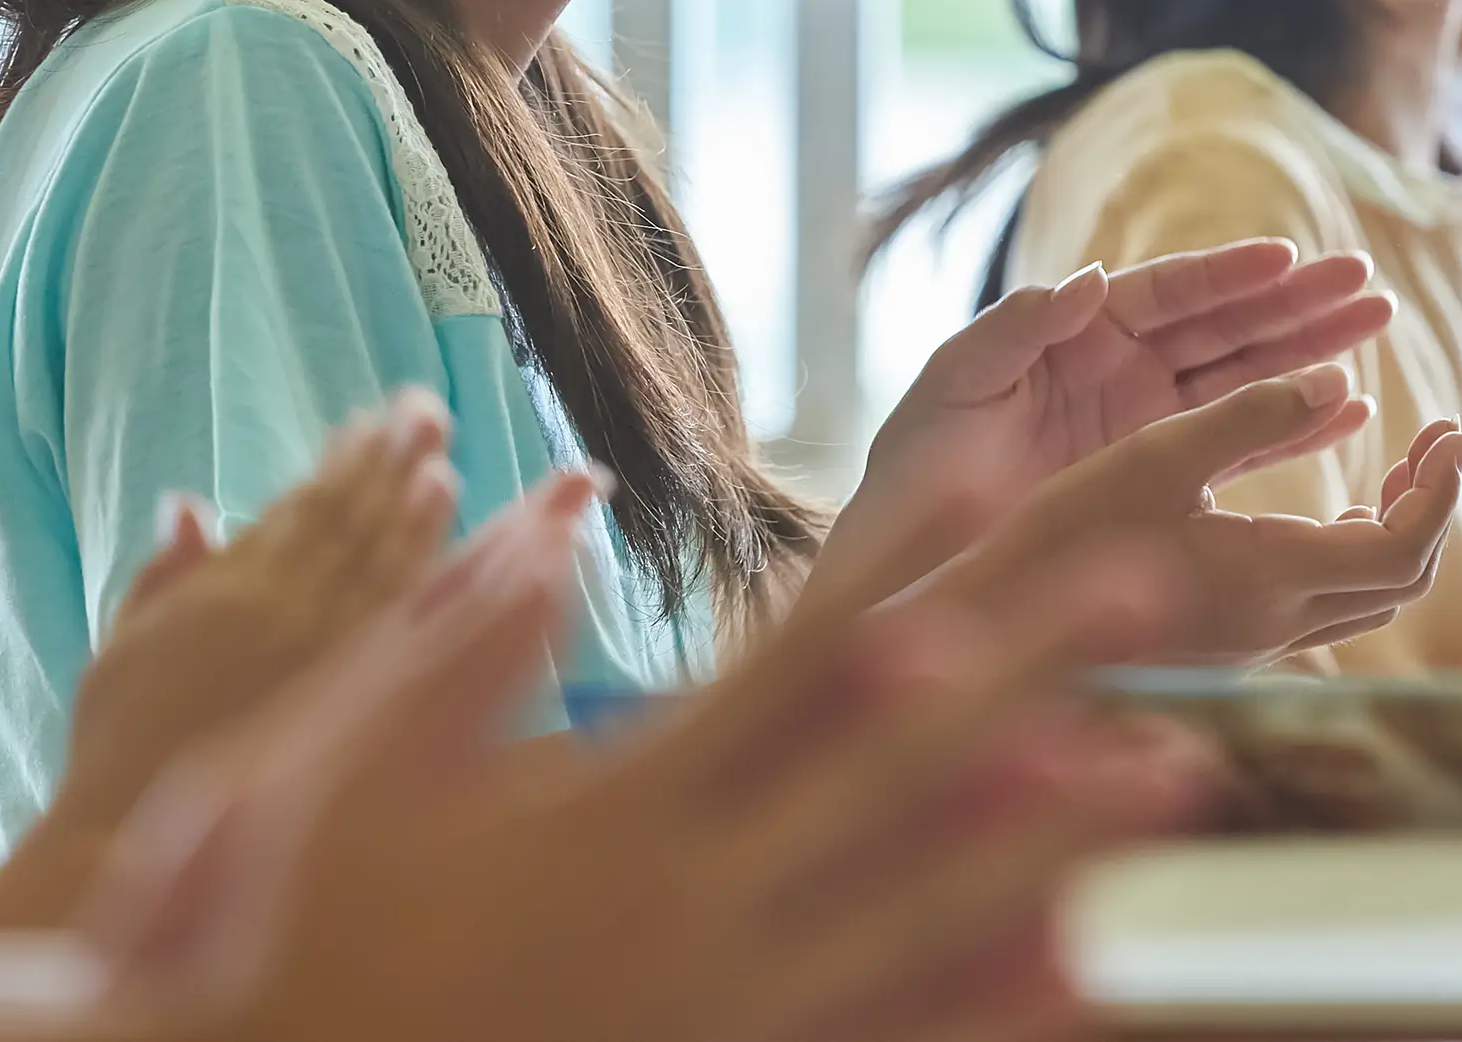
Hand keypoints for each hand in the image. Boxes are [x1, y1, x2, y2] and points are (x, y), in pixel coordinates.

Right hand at [0, 392, 456, 925]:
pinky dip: (428, 561)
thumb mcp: (122, 647)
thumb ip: (163, 574)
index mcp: (226, 590)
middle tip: (425, 409)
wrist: (133, 835)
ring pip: (382, 555)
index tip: (366, 422)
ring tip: (443, 455)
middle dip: (388, 459)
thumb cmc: (120, 746)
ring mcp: (325, 648)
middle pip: (349, 518)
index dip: (338, 462)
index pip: (297, 509)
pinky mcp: (354, 694)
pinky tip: (448, 533)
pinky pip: (401, 613)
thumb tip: (186, 502)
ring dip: (416, 500)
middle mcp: (283, 606)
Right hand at [92, 452, 1200, 1041]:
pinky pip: (890, 1036)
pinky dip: (994, 1006)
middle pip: (894, 759)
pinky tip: (1087, 970)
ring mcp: (727, 1006)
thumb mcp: (346, 763)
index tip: (998, 475)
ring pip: (925, 905)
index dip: (904, 560)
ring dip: (1055, 831)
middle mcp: (693, 898)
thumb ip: (462, 638)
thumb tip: (555, 507)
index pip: (792, 656)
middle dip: (1029, 664)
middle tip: (1153, 584)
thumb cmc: (289, 930)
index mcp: (613, 802)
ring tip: (1172, 765)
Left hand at [850, 240, 1395, 550]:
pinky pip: (1239, 443)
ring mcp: (1146, 420)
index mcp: (1077, 331)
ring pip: (1245, 373)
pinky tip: (1349, 409)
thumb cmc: (917, 466)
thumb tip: (1089, 280)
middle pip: (1226, 323)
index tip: (1291, 259)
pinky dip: (1294, 426)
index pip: (1169, 292)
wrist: (908, 560)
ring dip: (1311, 351)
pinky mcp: (1160, 474)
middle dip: (1298, 303)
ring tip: (1376, 326)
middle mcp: (1121, 366)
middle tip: (1369, 283)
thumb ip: (1017, 329)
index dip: (1230, 275)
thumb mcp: (955, 386)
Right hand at [951, 367, 1461, 664]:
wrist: (994, 637)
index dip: (1440, 490)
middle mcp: (1274, 621)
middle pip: (1400, 578)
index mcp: (1267, 575)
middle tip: (1431, 441)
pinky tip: (1316, 510)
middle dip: (1430, 506)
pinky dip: (1345, 552)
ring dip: (1393, 532)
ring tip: (1387, 469)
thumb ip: (1246, 418)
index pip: (1404, 546)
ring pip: (1363, 599)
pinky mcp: (1226, 645)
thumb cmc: (1060, 542)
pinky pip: (1321, 604)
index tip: (1446, 431)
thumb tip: (1332, 380)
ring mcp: (1251, 642)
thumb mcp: (1152, 458)